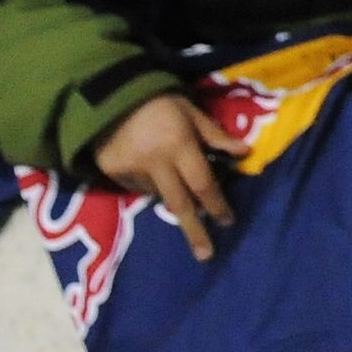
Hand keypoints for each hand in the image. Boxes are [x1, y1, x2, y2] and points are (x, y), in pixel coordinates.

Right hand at [94, 91, 235, 261]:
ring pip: (160, 195)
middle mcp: (156, 163)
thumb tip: (245, 153)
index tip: (228, 221)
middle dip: (195, 232)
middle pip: (180, 205)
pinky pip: (139, 188)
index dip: (217, 204)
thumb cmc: (158, 101)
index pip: (203, 183)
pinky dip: (150, 185)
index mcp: (179, 145)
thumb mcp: (190, 111)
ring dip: (172, 195)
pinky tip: (148, 167)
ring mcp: (132, 171)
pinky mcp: (113, 174)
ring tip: (169, 172)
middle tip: (206, 255)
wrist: (106, 96)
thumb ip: (216, 135)